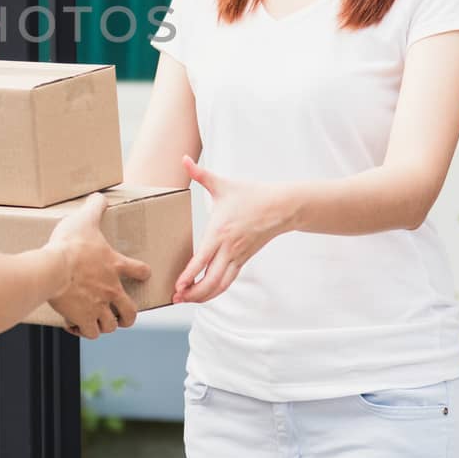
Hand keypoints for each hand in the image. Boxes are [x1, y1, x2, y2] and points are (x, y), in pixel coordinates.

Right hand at [46, 193, 152, 338]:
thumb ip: (94, 208)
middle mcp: (112, 289)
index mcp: (115, 265)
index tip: (141, 274)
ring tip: (96, 321)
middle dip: (128, 316)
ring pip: (111, 326)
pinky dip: (84, 330)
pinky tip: (75, 325)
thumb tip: (99, 195)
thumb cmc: (70, 244)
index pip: (140, 270)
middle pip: (130, 312)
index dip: (143, 272)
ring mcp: (98, 306)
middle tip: (121, 315)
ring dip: (105, 324)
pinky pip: (90, 332)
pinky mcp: (83, 318)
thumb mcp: (84, 220)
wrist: (53, 268)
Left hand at [173, 157, 293, 303]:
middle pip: (211, 280)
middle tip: (176, 298)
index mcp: (220, 232)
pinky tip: (204, 293)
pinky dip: (216, 290)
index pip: (202, 260)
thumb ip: (200, 174)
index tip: (177, 286)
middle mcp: (229, 248)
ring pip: (221, 285)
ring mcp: (238, 256)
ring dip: (203, 296)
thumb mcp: (223, 184)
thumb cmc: (251, 194)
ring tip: (187, 299)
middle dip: (193, 293)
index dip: (188, 276)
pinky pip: (229, 280)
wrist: (281, 206)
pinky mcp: (244, 260)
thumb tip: (184, 158)